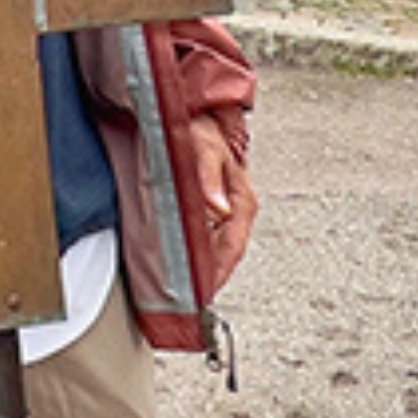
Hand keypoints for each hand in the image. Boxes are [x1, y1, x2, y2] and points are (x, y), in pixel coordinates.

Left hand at [188, 127, 256, 289]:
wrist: (196, 113)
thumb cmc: (202, 128)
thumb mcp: (203, 148)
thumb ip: (208, 176)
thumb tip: (218, 208)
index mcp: (241, 202)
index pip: (232, 248)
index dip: (217, 274)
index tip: (202, 295)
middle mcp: (233, 210)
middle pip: (222, 254)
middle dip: (207, 279)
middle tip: (186, 304)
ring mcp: (221, 210)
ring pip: (212, 248)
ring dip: (199, 268)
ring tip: (179, 292)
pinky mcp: (207, 208)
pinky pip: (201, 237)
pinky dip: (191, 252)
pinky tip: (176, 263)